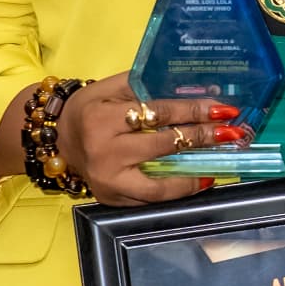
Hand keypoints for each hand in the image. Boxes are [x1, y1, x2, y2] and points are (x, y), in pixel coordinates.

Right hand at [61, 73, 248, 205]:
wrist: (53, 138)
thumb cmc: (89, 108)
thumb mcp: (111, 87)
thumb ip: (148, 86)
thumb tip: (199, 90)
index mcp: (103, 118)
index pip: (160, 114)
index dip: (195, 111)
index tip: (224, 110)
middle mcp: (104, 152)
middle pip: (164, 146)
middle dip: (202, 139)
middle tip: (231, 134)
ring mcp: (107, 180)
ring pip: (159, 185)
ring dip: (194, 176)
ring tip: (220, 166)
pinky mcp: (110, 198)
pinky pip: (150, 199)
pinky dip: (177, 191)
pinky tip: (199, 181)